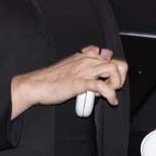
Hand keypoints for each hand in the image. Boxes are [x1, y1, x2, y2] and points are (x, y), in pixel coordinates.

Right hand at [10, 46, 127, 119]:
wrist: (36, 85)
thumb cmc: (51, 78)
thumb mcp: (71, 65)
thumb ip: (84, 62)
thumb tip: (99, 58)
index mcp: (85, 55)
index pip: (110, 57)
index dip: (113, 70)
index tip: (108, 80)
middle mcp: (87, 60)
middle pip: (117, 63)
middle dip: (119, 78)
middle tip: (111, 88)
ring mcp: (85, 70)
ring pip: (113, 70)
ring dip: (116, 84)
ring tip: (109, 94)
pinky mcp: (81, 82)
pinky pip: (103, 87)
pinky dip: (111, 95)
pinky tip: (110, 100)